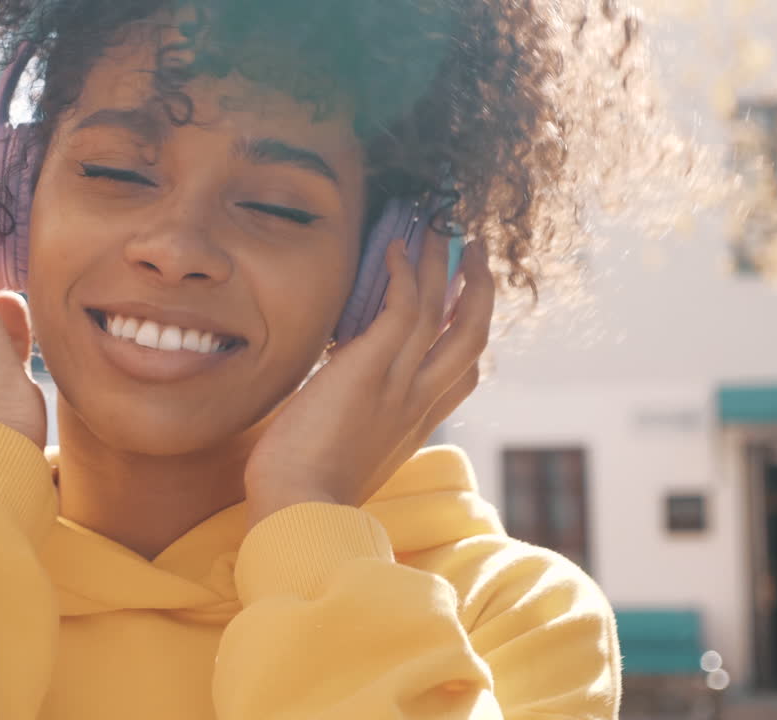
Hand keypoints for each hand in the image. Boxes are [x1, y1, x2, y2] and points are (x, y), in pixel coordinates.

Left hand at [243, 230, 494, 527]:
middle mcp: (419, 403)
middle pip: (473, 336)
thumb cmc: (303, 493)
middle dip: (478, 289)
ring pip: (443, 312)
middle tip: (472, 250)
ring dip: (444, 264)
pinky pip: (404, 310)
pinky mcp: (371, 370)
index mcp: (414, 426)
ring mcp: (401, 386)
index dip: (467, 334)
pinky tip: (394, 247)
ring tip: (439, 227)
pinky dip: (404, 274)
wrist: (298, 513)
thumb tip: (333, 405)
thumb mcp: (345, 456)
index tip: (461, 303)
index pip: (462, 375)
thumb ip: (354, 426)